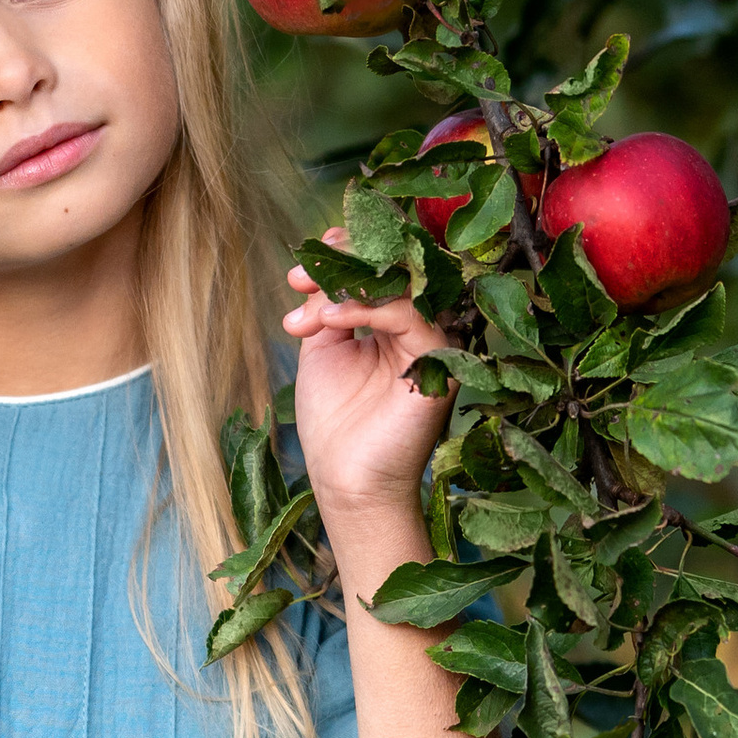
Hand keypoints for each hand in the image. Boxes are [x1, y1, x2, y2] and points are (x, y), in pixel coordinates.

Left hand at [282, 229, 452, 542]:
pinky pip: (409, 318)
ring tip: (309, 307)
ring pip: (403, 286)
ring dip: (349, 286)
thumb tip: (319, 276)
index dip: (343, 257)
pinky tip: (329, 320)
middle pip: (394, 269)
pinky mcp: (438, 364)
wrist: (347, 481)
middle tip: (302, 274)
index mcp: (391, 324)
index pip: (378, 272)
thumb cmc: (334, 424)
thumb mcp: (322, 354)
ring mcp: (431, 344)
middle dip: (345, 261)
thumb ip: (326, 311)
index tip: (299, 270)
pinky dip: (365, 309)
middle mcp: (417, 328)